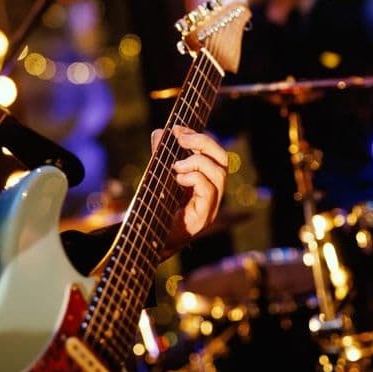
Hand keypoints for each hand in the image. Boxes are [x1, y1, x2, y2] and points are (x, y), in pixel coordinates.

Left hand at [152, 126, 226, 253]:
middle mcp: (213, 193)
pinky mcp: (204, 217)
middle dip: (203, 142)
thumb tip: (159, 132)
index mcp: (205, 181)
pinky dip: (194, 178)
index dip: (199, 136)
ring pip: (219, 173)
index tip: (177, 129)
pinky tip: (177, 179)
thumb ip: (159, 156)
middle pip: (223, 159)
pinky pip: (209, 191)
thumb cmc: (155, 210)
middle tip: (180, 137)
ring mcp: (211, 206)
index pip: (214, 153)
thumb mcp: (157, 176)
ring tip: (176, 165)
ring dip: (196, 162)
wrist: (149, 242)